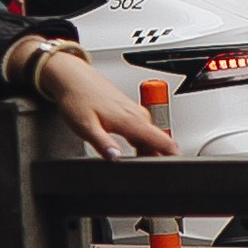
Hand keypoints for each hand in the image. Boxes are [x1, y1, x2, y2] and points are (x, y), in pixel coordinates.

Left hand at [33, 53, 176, 159]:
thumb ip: (104, 145)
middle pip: (158, 141)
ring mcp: (133, 110)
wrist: (71, 77)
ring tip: (135, 160)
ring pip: (150, 135)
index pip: (162, 140)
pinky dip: (141, 139)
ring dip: (148, 149)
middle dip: (157, 156)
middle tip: (145, 170)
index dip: (172, 155)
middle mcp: (136, 114)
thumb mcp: (86, 128)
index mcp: (130, 120)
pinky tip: (128, 145)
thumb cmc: (77, 98)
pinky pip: (142, 128)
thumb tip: (116, 158)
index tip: (175, 167)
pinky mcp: (128, 108)